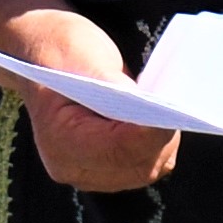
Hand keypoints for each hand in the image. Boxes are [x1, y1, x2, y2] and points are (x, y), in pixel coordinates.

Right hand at [0, 2, 174, 191]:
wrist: (41, 54)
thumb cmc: (62, 50)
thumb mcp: (88, 59)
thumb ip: (120, 91)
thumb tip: (158, 110)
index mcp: (59, 141)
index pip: (118, 149)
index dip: (152, 133)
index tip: (177, 112)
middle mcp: (72, 166)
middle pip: (136, 164)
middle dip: (162, 137)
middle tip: (181, 108)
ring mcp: (89, 172)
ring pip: (146, 168)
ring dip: (162, 141)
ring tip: (167, 111)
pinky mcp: (105, 168)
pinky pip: (144, 163)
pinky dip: (157, 143)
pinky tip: (158, 119)